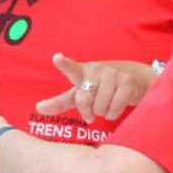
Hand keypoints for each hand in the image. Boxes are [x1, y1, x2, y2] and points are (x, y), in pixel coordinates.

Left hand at [35, 54, 153, 123]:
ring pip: (100, 109)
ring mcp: (112, 75)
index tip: (57, 57)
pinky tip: (116, 104)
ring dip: (102, 112)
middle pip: (84, 101)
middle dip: (88, 111)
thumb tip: (38, 108)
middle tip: (93, 107)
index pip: (71, 68)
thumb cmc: (100, 86)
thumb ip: (60, 101)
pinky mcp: (126, 83)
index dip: (64, 63)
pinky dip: (113, 114)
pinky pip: (113, 111)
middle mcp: (96, 70)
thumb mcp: (80, 91)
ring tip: (108, 101)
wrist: (134, 78)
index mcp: (82, 71)